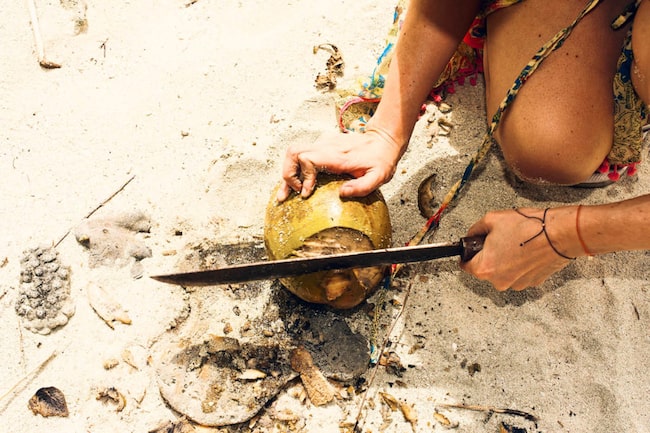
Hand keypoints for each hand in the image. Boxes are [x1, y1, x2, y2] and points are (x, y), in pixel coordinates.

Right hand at [276, 127, 404, 201]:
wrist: (384, 139)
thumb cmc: (382, 160)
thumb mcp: (379, 177)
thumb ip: (362, 187)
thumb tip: (342, 194)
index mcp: (337, 155)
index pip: (307, 159)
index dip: (304, 177)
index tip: (307, 193)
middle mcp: (326, 146)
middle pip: (293, 153)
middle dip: (287, 174)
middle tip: (288, 194)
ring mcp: (323, 143)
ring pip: (294, 152)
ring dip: (288, 171)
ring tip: (286, 192)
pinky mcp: (323, 145)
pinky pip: (302, 154)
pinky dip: (295, 168)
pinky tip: (297, 184)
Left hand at [459, 207, 574, 290]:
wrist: (560, 234)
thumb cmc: (529, 228)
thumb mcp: (492, 219)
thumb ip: (475, 229)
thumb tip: (472, 234)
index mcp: (485, 268)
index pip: (465, 266)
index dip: (467, 254)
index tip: (471, 250)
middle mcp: (500, 281)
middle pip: (485, 269)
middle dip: (489, 255)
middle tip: (499, 240)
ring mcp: (517, 284)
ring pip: (502, 272)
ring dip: (505, 260)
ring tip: (516, 243)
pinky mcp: (532, 282)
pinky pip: (519, 273)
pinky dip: (520, 264)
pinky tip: (526, 250)